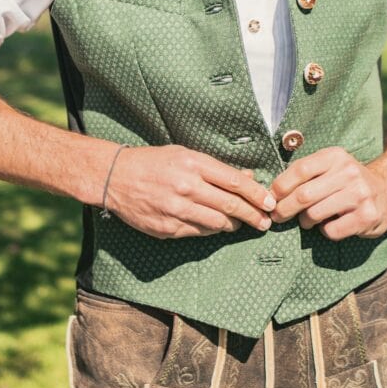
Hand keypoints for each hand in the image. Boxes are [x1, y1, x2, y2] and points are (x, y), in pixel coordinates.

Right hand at [105, 144, 275, 238]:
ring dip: (234, 225)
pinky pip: (199, 233)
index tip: (270, 202)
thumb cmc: (155, 161)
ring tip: (241, 223)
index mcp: (193, 164)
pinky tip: (216, 226)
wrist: (117, 177)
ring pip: (217, 223)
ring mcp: (176, 210)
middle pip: (229, 205)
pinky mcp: (167, 228)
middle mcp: (186, 187)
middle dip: (252, 215)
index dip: (256, 194)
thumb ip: (217, 168)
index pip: (234, 182)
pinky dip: (212, 230)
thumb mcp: (186, 155)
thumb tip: (247, 178)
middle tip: (265, 222)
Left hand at [269, 147, 386, 239]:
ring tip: (307, 221)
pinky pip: (331, 231)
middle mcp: (349, 172)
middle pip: (304, 195)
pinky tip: (330, 225)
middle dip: (285, 209)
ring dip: (305, 222)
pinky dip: (324, 231)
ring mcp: (360, 194)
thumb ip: (306, 174)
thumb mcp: (331, 166)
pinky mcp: (367, 216)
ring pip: (314, 214)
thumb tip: (272, 192)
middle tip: (277, 217)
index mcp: (335, 156)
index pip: (300, 169)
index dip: (281, 186)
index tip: (271, 198)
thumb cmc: (348, 181)